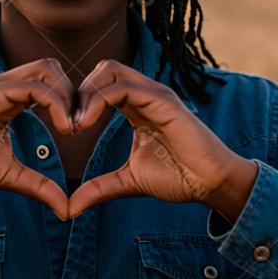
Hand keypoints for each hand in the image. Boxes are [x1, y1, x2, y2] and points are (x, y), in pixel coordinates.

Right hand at [0, 59, 75, 219]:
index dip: (71, 101)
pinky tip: (62, 127)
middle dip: (74, 93)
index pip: (50, 82)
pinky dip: (54, 102)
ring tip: (72, 127)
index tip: (79, 130)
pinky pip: (31, 86)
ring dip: (67, 96)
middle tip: (80, 126)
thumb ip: (39, 186)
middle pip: (52, 67)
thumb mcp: (11, 176)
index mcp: (10, 99)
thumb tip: (66, 209)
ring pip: (46, 70)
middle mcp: (4, 86)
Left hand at [67, 60, 258, 220]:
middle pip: (103, 69)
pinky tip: (86, 123)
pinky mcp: (163, 101)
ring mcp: (155, 94)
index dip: (79, 101)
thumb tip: (69, 208)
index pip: (101, 84)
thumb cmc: (178, 178)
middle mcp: (146, 94)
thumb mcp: (128, 182)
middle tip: (68, 124)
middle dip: (79, 92)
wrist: (210, 184)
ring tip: (76, 124)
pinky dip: (98, 101)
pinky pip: (123, 88)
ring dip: (85, 94)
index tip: (67, 129)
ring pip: (110, 70)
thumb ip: (99, 188)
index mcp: (138, 106)